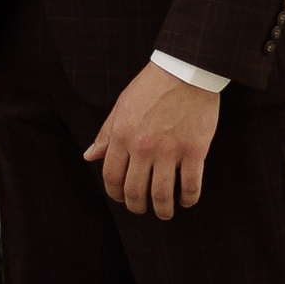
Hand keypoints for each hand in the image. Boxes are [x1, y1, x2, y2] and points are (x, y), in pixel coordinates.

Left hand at [85, 64, 221, 219]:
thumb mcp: (122, 106)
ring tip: (164, 212)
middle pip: (135, 191)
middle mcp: (143, 147)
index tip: (121, 197)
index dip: (115, 192)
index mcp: (122, 135)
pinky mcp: (195, 151)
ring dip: (162, 210)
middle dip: (136, 206)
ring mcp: (170, 151)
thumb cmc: (151, 86)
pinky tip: (186, 200)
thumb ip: (106, 134)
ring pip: (162, 194)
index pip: (112, 176)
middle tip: (142, 208)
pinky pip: (191, 185)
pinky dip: (188, 199)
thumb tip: (89, 156)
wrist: (185, 70)